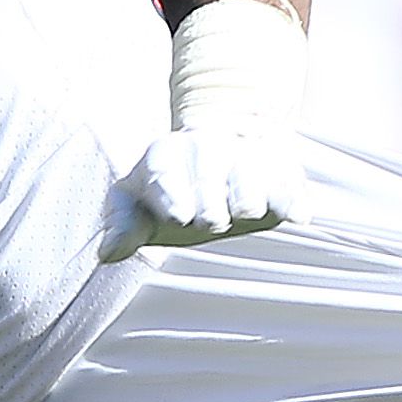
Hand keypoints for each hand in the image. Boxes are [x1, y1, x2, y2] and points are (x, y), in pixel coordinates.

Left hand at [103, 126, 302, 257]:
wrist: (217, 152)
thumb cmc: (169, 192)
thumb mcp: (138, 208)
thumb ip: (123, 228)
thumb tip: (106, 254)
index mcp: (165, 155)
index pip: (165, 169)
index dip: (172, 191)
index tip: (180, 216)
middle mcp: (206, 147)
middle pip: (209, 170)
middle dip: (210, 198)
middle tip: (212, 222)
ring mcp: (244, 154)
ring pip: (249, 168)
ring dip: (248, 193)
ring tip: (246, 211)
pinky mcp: (278, 168)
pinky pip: (287, 180)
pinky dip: (291, 198)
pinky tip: (296, 216)